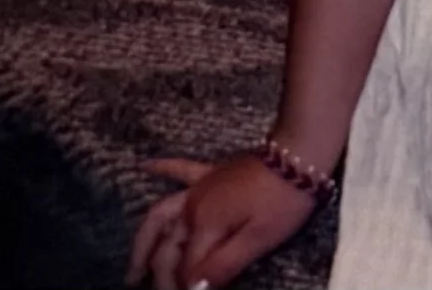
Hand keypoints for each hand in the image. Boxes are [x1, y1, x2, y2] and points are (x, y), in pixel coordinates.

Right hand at [126, 155, 318, 289]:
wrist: (298, 154)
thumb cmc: (282, 201)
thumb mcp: (258, 240)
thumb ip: (223, 266)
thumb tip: (194, 289)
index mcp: (204, 225)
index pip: (185, 266)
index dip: (185, 288)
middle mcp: (193, 207)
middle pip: (168, 247)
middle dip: (159, 276)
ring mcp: (200, 188)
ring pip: (160, 215)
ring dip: (143, 242)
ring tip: (133, 269)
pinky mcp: (211, 173)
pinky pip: (178, 169)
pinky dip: (159, 168)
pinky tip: (143, 166)